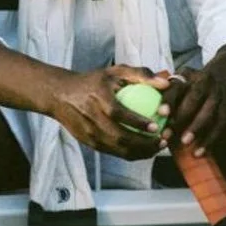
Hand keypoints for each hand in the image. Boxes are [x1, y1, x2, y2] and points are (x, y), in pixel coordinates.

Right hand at [48, 65, 172, 159]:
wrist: (59, 95)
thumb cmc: (92, 82)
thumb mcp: (114, 71)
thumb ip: (141, 74)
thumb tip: (165, 83)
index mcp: (97, 98)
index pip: (118, 113)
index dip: (137, 122)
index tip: (156, 126)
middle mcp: (91, 118)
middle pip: (119, 137)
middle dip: (144, 143)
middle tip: (163, 141)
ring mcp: (89, 133)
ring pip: (118, 149)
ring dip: (140, 152)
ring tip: (157, 147)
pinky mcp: (89, 143)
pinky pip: (113, 152)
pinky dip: (131, 154)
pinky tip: (144, 149)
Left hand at [160, 45, 225, 155]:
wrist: (223, 79)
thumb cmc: (190, 88)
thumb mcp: (179, 84)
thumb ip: (165, 96)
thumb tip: (145, 116)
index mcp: (188, 76)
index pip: (177, 87)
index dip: (169, 99)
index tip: (161, 113)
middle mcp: (204, 83)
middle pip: (194, 99)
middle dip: (181, 117)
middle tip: (168, 134)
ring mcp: (218, 95)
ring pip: (208, 112)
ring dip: (196, 129)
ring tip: (185, 143)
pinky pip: (220, 125)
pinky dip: (209, 140)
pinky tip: (200, 152)